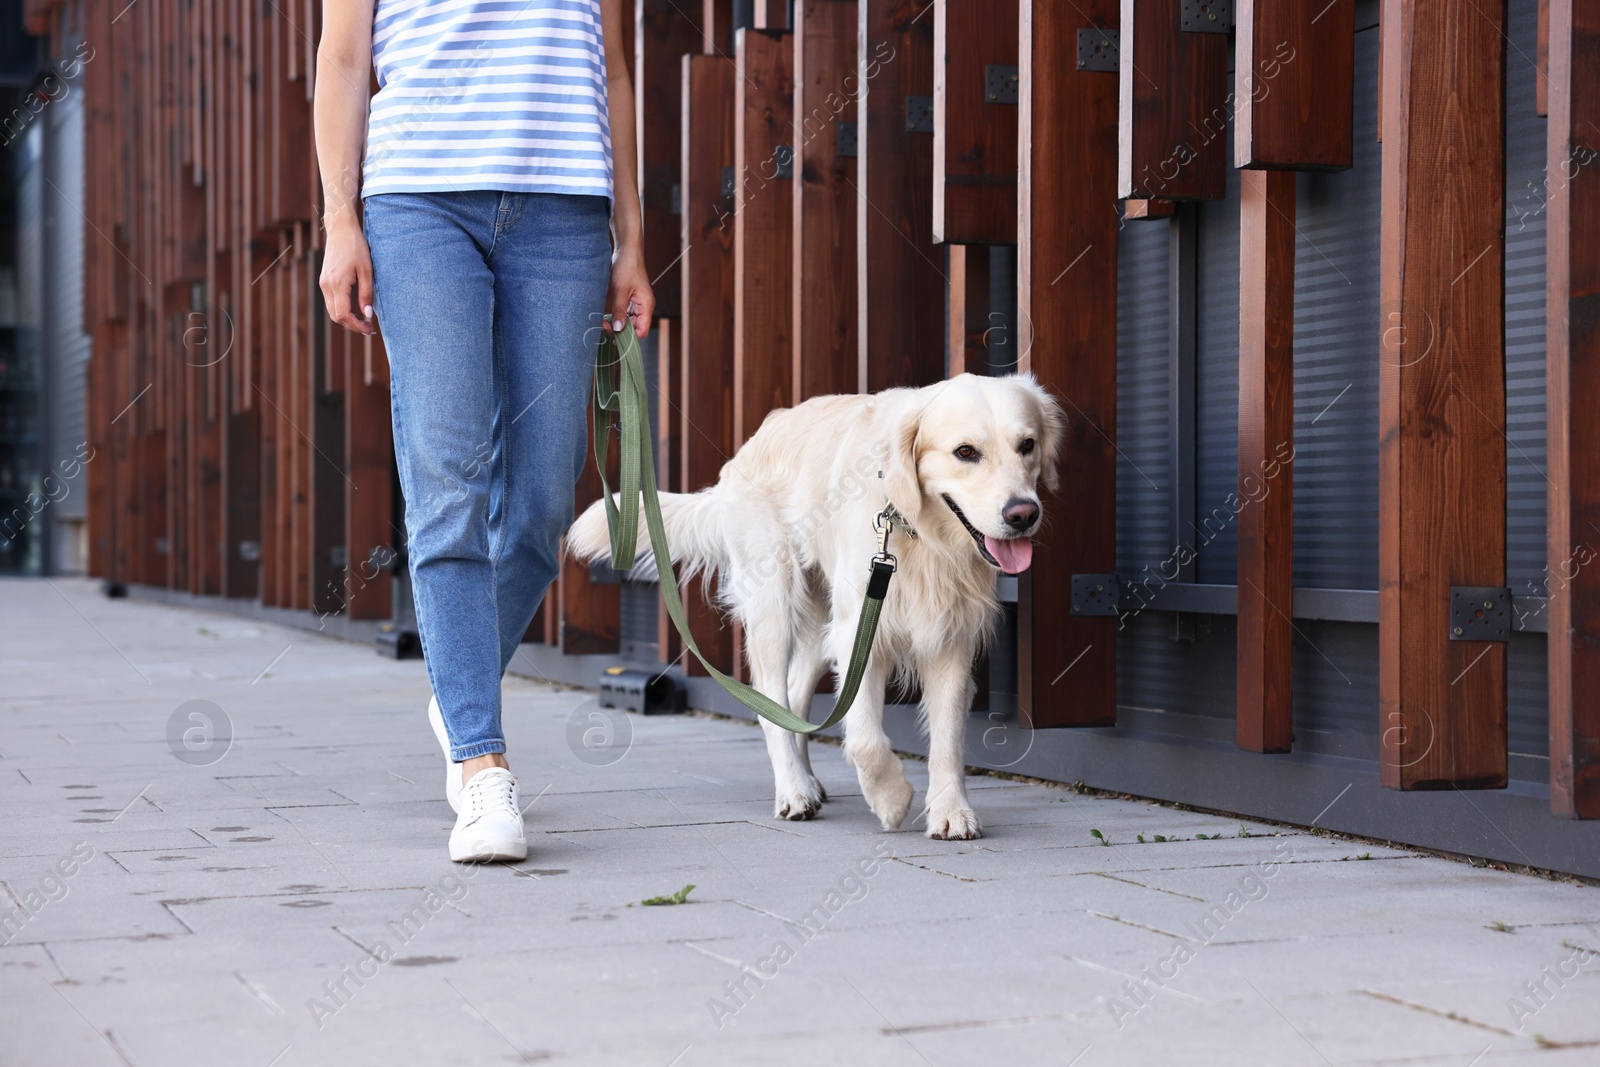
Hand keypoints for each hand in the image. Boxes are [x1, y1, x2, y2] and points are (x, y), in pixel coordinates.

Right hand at [319, 220, 376, 334]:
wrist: (340, 230)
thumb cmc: (356, 247)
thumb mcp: (366, 270)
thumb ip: (366, 294)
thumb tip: (368, 315)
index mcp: (337, 284)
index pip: (343, 315)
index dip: (356, 326)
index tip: (369, 329)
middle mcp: (326, 285)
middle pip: (336, 316)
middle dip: (352, 325)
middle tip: (369, 328)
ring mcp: (323, 283)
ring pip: (332, 310)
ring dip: (347, 318)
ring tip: (364, 320)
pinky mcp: (324, 280)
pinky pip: (331, 301)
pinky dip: (342, 309)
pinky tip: (355, 309)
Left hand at [606, 241, 654, 337]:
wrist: (626, 251)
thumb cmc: (627, 267)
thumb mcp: (621, 290)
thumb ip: (619, 310)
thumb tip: (618, 329)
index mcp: (646, 306)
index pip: (642, 331)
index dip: (629, 337)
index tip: (614, 336)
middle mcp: (644, 307)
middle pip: (635, 328)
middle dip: (620, 330)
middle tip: (604, 326)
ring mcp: (637, 304)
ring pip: (628, 322)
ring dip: (617, 324)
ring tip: (603, 322)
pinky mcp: (630, 300)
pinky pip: (625, 314)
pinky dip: (616, 317)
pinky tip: (606, 316)